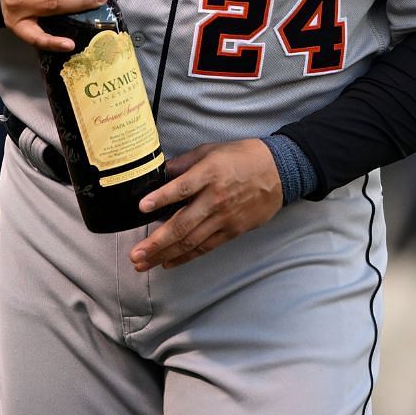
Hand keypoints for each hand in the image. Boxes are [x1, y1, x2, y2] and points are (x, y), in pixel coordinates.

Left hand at [129, 139, 282, 270]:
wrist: (280, 171)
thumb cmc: (242, 157)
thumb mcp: (210, 150)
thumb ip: (183, 163)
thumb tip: (158, 172)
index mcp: (208, 174)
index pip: (181, 189)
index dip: (161, 199)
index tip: (141, 208)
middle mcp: (215, 199)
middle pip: (182, 225)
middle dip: (156, 242)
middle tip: (135, 254)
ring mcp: (225, 218)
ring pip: (191, 241)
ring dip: (165, 254)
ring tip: (143, 263)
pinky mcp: (233, 230)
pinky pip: (206, 247)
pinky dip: (186, 256)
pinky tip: (168, 262)